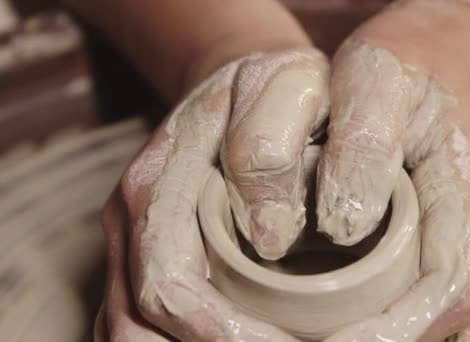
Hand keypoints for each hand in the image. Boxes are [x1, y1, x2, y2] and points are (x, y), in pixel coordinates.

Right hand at [94, 47, 328, 340]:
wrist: (241, 84)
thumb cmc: (272, 86)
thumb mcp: (286, 86)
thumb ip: (271, 144)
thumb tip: (270, 238)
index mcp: (154, 183)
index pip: (167, 284)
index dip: (220, 332)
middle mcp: (131, 221)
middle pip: (137, 325)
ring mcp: (133, 243)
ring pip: (132, 331)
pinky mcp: (147, 258)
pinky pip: (142, 323)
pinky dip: (181, 341)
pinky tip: (231, 337)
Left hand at [319, 2, 469, 340]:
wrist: (455, 50)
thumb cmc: (412, 62)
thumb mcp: (375, 80)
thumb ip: (363, 148)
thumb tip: (343, 226)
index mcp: (467, 196)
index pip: (447, 292)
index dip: (391, 332)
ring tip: (363, 337)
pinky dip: (444, 334)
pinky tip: (398, 326)